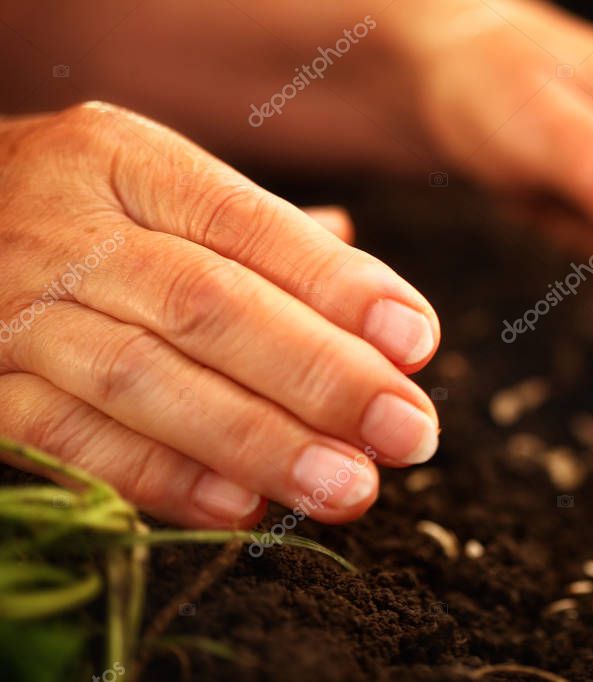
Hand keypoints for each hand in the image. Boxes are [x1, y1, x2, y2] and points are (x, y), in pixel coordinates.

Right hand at [0, 102, 440, 526]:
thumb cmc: (89, 216)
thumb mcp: (166, 194)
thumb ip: (274, 247)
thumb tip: (394, 317)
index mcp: (127, 160)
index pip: (251, 222)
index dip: (340, 288)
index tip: (418, 343)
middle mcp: (67, 226)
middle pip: (208, 304)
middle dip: (321, 375)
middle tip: (409, 433)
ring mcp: (13, 311)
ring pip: (144, 379)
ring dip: (259, 441)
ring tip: (350, 486)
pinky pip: (71, 441)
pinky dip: (162, 478)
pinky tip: (245, 507)